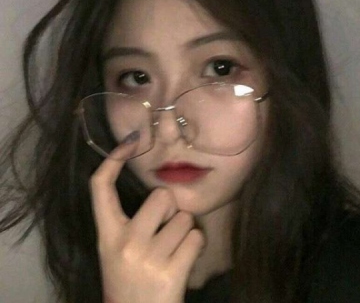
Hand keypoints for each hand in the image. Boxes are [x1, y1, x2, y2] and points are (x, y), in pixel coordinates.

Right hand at [90, 144, 204, 302]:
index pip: (100, 187)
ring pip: (185, 218)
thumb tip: (162, 192)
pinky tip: (183, 262)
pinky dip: (195, 247)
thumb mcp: (117, 251)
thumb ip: (130, 222)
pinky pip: (196, 238)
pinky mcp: (170, 274)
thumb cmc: (130, 281)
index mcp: (107, 235)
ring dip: (185, 232)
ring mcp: (147, 258)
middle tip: (165, 232)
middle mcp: (124, 243)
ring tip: (172, 252)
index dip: (114, 159)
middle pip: (161, 196)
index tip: (131, 141)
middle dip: (171, 210)